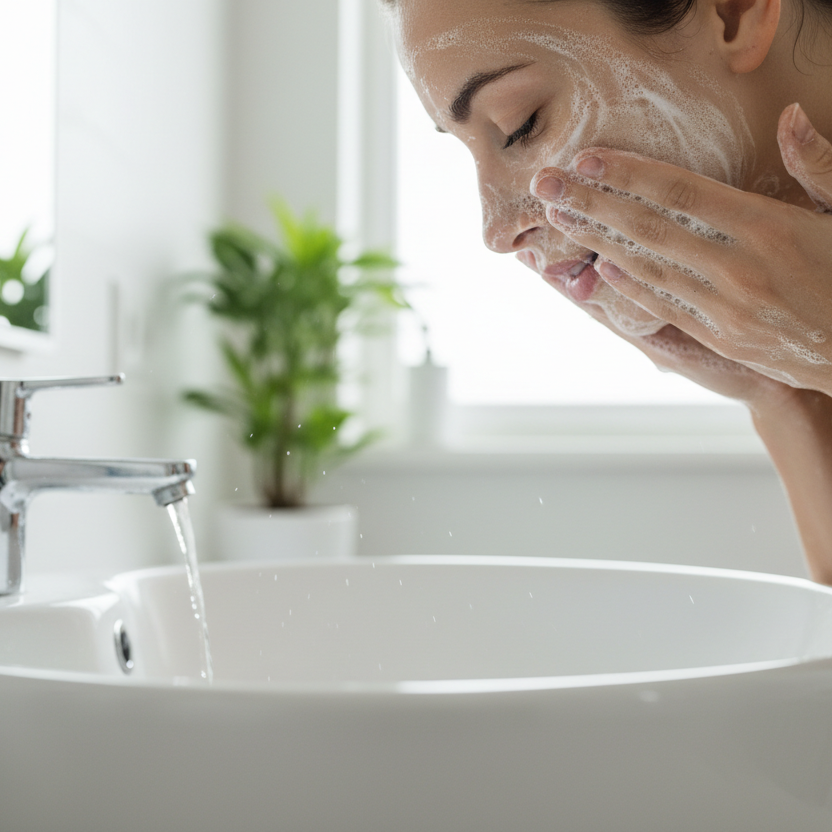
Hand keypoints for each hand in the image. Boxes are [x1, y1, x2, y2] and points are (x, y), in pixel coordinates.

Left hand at [531, 103, 831, 395]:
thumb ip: (818, 164)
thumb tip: (788, 117)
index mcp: (768, 229)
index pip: (682, 193)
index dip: (629, 175)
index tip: (587, 160)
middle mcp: (738, 270)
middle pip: (649, 229)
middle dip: (592, 204)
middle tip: (545, 186)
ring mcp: (726, 309)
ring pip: (647, 268)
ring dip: (597, 242)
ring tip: (558, 219)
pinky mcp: (723, 337)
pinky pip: (664, 307)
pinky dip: (629, 286)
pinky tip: (598, 268)